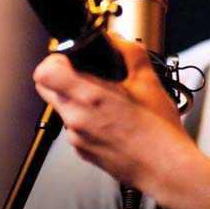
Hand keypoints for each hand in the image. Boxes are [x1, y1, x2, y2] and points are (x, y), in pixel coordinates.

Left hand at [33, 37, 191, 189]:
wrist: (164, 168)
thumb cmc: (158, 130)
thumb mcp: (149, 82)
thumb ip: (130, 53)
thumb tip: (117, 41)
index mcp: (90, 98)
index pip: (45, 73)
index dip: (55, 60)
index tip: (71, 58)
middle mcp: (75, 120)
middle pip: (46, 89)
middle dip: (62, 77)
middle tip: (88, 74)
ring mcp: (76, 139)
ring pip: (62, 108)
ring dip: (77, 99)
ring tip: (108, 100)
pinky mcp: (82, 152)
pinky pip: (75, 128)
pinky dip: (88, 119)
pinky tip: (113, 120)